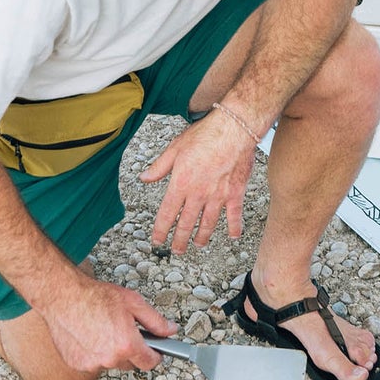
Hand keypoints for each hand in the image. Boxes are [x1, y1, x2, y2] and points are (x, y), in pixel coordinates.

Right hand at [40, 273, 176, 374]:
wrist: (63, 297)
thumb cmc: (95, 296)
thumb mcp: (134, 302)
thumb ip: (155, 320)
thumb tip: (170, 330)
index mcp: (126, 345)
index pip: (150, 362)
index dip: (156, 355)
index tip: (157, 350)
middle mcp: (109, 359)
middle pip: (131, 363)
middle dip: (132, 350)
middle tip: (126, 330)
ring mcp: (92, 363)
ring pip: (111, 362)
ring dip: (112, 352)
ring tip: (106, 329)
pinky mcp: (77, 364)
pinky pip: (94, 361)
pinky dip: (95, 352)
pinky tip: (91, 334)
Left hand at [140, 111, 255, 254]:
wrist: (234, 129)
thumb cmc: (206, 134)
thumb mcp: (175, 147)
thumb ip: (159, 166)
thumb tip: (144, 177)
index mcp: (181, 184)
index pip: (166, 214)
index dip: (160, 231)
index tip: (157, 240)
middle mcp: (198, 194)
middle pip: (186, 224)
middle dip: (179, 241)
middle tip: (176, 250)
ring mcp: (217, 196)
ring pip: (207, 224)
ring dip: (201, 237)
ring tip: (198, 245)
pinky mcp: (235, 193)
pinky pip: (234, 215)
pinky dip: (234, 227)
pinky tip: (233, 236)